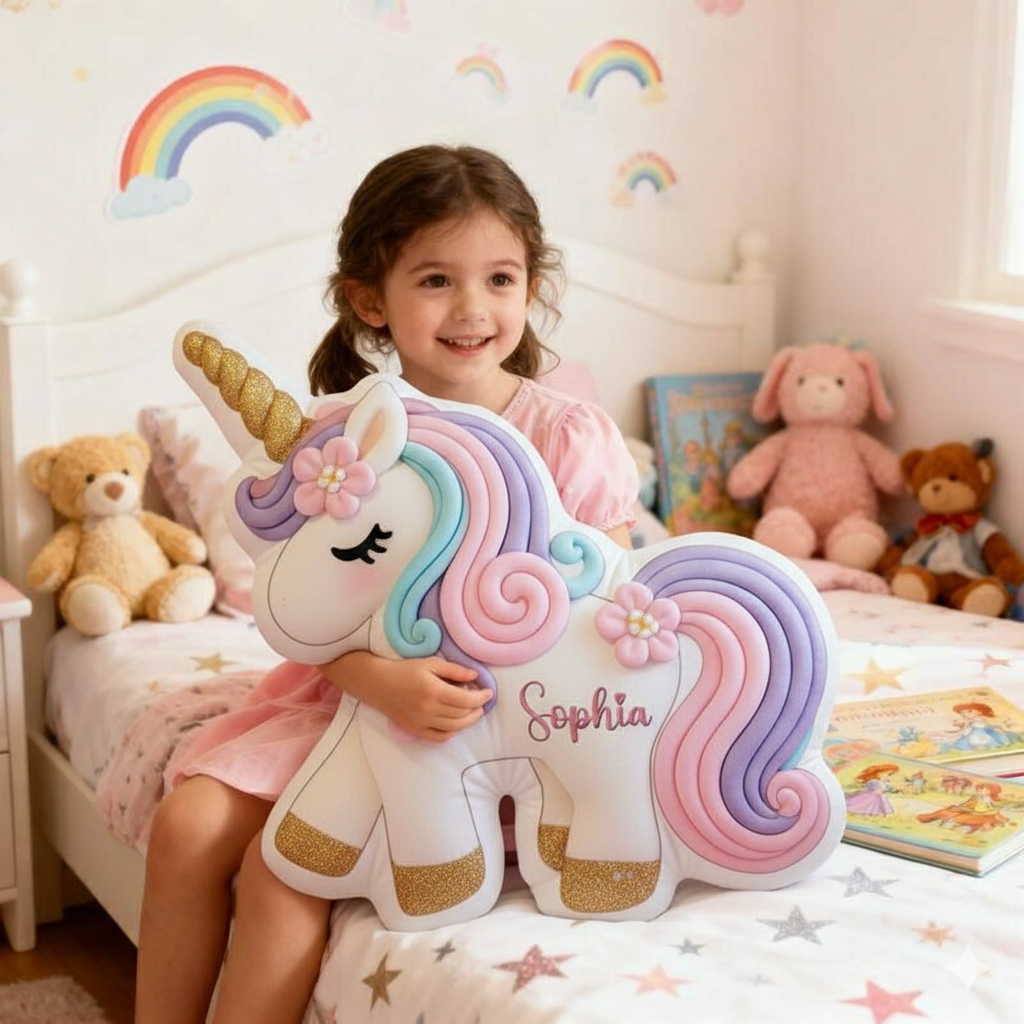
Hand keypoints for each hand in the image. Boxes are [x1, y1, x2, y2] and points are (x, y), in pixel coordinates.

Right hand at [319, 651, 490, 742]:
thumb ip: (454, 670)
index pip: (466, 699)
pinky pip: (439, 737)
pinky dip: (451, 733)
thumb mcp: (430, 664)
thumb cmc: (404, 670)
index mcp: (434, 691)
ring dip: (468, 721)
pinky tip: (456, 724)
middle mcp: (429, 710)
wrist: (378, 683)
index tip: (489, 692)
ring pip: (454, 728)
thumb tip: (476, 676)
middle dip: (477, 709)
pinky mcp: (415, 730)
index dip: (481, 697)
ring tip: (473, 712)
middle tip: (482, 702)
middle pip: (462, 715)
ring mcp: (422, 723)